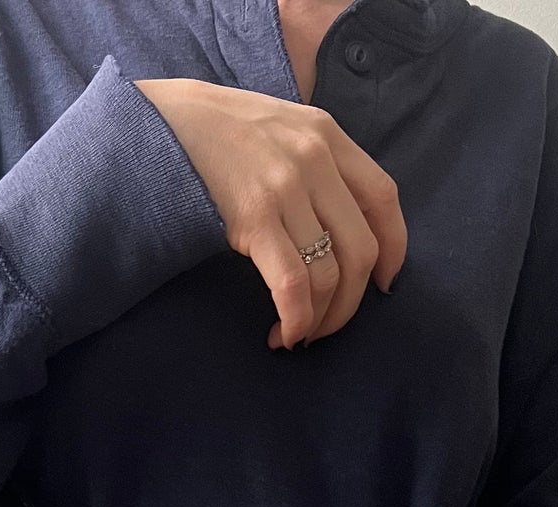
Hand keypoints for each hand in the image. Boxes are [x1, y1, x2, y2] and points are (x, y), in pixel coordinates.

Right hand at [133, 78, 405, 347]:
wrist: (164, 121)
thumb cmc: (218, 133)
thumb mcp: (282, 129)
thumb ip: (316, 165)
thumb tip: (338, 225)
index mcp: (328, 136)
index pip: (383, 198)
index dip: (393, 249)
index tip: (384, 284)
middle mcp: (315, 160)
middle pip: (361, 249)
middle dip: (351, 303)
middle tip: (328, 327)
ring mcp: (285, 189)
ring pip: (328, 274)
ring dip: (319, 320)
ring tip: (299, 335)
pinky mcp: (254, 218)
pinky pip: (292, 283)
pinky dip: (295, 319)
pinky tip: (281, 332)